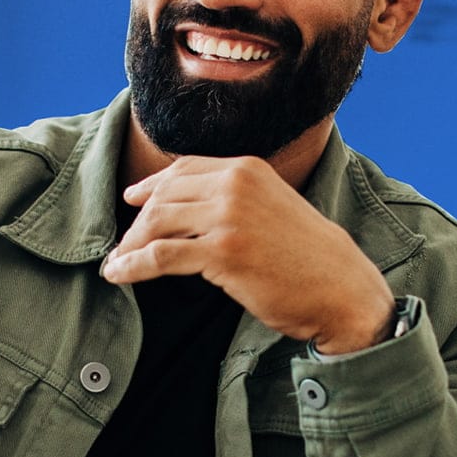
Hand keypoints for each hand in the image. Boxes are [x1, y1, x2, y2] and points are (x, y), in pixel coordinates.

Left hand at [101, 155, 394, 353]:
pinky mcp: (223, 252)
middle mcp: (235, 184)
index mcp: (246, 168)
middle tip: (122, 245)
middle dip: (137, 222)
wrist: (341, 288)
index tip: (132, 198)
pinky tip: (119, 275)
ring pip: (157, 222)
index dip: (152, 185)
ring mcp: (228, 216)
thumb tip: (188, 208)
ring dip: (129, 245)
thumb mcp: (271, 207)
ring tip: (116, 263)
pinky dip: (133, 265)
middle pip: (164, 196)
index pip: (183, 170)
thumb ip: (234, 199)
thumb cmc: (307, 257)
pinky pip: (161, 255)